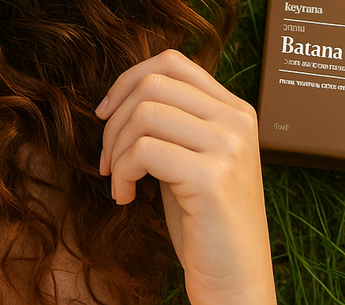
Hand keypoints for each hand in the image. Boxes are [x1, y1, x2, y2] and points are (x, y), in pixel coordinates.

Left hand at [96, 49, 275, 304]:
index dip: (128, 80)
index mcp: (235, 110)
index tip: (107, 114)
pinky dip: (122, 172)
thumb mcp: (190, 157)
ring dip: (116, 149)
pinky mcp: (213, 176)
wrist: (235, 281)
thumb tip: (124, 91)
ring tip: (119, 180)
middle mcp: (237, 120)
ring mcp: (229, 146)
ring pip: (144, 113)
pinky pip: (144, 150)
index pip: (172, 62)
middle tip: (108, 161)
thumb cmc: (204, 222)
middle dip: (114, 121)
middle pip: (152, 84)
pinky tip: (127, 197)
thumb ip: (173, 120)